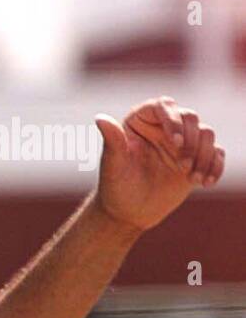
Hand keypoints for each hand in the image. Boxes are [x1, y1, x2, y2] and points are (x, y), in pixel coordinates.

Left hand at [93, 97, 225, 232]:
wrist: (129, 211)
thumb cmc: (116, 187)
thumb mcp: (113, 165)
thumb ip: (111, 141)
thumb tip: (100, 118)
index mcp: (141, 121)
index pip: (163, 106)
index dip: (173, 120)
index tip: (175, 142)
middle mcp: (163, 126)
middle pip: (190, 117)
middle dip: (191, 141)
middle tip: (182, 166)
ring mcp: (182, 142)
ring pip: (206, 134)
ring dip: (204, 155)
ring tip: (192, 178)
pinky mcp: (196, 158)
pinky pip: (216, 153)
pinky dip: (215, 166)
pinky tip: (206, 182)